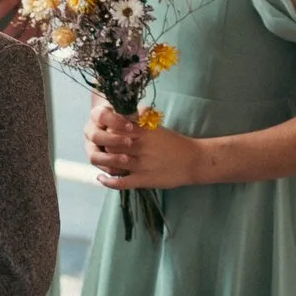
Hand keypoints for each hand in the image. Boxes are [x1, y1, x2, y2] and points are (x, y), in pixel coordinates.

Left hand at [85, 99, 202, 189]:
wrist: (194, 160)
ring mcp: (141, 165)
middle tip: (102, 147)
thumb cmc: (175, 143)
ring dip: (105, 162)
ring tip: (101, 161)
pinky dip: (108, 182)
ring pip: (113, 162)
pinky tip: (102, 178)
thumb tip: (128, 112)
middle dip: (105, 146)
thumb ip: (141, 122)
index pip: (117, 127)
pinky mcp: (143, 180)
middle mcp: (141, 147)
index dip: (108, 130)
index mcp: (145, 132)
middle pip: (112, 144)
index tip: (106, 131)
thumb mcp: (158, 128)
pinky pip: (121, 182)